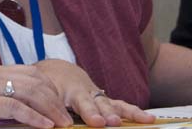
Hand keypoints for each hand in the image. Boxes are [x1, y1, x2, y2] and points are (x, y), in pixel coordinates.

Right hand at [0, 64, 72, 128]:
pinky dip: (33, 116)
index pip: (32, 73)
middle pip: (36, 80)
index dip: (51, 88)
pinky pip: (14, 107)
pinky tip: (44, 125)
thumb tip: (19, 114)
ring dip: (50, 108)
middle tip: (68, 118)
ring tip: (62, 123)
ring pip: (29, 91)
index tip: (61, 105)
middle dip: (56, 99)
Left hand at [35, 59, 154, 126]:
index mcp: (71, 90)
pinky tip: (148, 118)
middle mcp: (88, 92)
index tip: (98, 122)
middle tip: (114, 122)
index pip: (82, 103)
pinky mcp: (104, 100)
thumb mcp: (43, 95)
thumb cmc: (46, 85)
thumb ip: (48, 108)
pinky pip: (120, 105)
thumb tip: (48, 122)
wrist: (55, 70)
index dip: (90, 112)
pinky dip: (133, 111)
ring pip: (114, 103)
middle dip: (108, 113)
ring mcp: (98, 96)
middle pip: (101, 104)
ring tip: (145, 119)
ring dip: (128, 112)